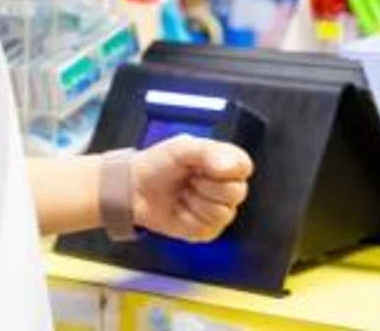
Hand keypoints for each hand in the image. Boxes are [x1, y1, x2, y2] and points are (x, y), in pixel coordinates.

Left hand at [130, 135, 253, 242]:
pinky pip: (208, 229)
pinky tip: (180, 209)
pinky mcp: (206, 231)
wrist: (135, 189)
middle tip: (189, 179)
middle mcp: (226, 187)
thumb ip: (209, 151)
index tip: (202, 164)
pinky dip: (190, 220)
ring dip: (196, 202)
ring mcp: (218, 211)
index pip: (244, 167)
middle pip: (236, 193)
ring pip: (223, 213)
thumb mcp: (182, 148)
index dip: (226, 168)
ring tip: (182, 193)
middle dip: (207, 186)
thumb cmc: (158, 164)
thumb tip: (231, 166)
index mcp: (224, 162)